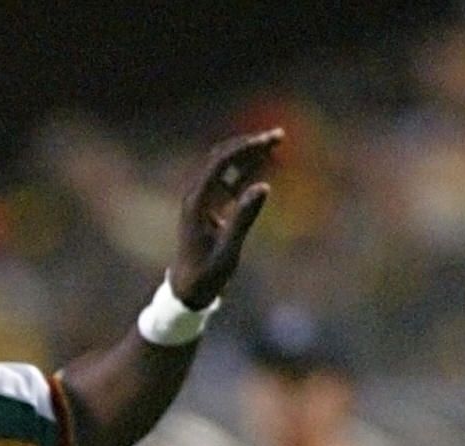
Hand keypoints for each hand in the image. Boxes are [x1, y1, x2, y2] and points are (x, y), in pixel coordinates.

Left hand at [170, 129, 281, 309]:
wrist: (186, 292)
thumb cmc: (205, 276)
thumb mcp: (228, 251)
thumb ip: (244, 219)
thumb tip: (264, 186)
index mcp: (196, 205)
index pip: (218, 164)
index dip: (244, 148)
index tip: (269, 140)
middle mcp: (195, 197)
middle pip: (220, 158)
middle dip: (248, 144)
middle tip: (279, 136)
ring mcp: (201, 201)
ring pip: (224, 166)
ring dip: (249, 154)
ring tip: (276, 143)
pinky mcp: (209, 207)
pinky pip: (228, 180)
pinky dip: (246, 170)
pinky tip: (266, 163)